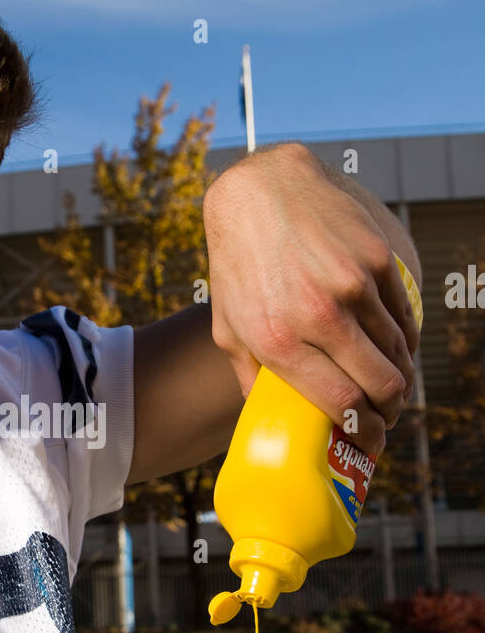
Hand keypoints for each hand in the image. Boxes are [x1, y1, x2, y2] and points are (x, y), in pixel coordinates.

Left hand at [203, 143, 420, 456]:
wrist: (260, 191)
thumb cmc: (239, 265)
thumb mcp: (227, 326)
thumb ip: (250, 377)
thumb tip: (272, 422)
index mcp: (278, 342)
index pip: (342, 405)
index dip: (364, 433)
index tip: (370, 441)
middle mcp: (318, 316)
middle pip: (381, 386)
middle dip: (390, 412)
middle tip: (386, 418)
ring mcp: (353, 286)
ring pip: (399, 354)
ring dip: (401, 378)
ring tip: (391, 386)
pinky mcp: (377, 260)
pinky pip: (406, 317)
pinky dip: (406, 341)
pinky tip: (396, 349)